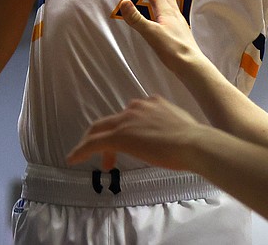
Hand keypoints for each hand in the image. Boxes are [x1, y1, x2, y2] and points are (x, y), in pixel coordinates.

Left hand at [66, 95, 204, 171]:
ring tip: (100, 163)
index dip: (126, 130)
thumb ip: (169, 127)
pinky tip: (74, 159)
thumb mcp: (180, 127)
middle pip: (111, 121)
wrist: (193, 143)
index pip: (130, 115)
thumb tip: (171, 137)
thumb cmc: (194, 141)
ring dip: (95, 145)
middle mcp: (137, 107)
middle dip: (106, 136)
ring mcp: (127, 120)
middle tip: (108, 156)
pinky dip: (81, 150)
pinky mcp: (119, 135)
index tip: (131, 144)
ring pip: (100, 129)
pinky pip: (94, 143)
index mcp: (152, 103)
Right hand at [118, 0, 205, 75]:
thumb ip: (136, 19)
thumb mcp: (151, 33)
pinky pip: (175, 15)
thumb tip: (124, 2)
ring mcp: (179, 24)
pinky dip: (171, 9)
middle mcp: (173, 15)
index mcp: (165, 12)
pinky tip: (172, 16)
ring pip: (173, 4)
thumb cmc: (172, 49)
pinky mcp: (181, 34)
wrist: (191, 65)